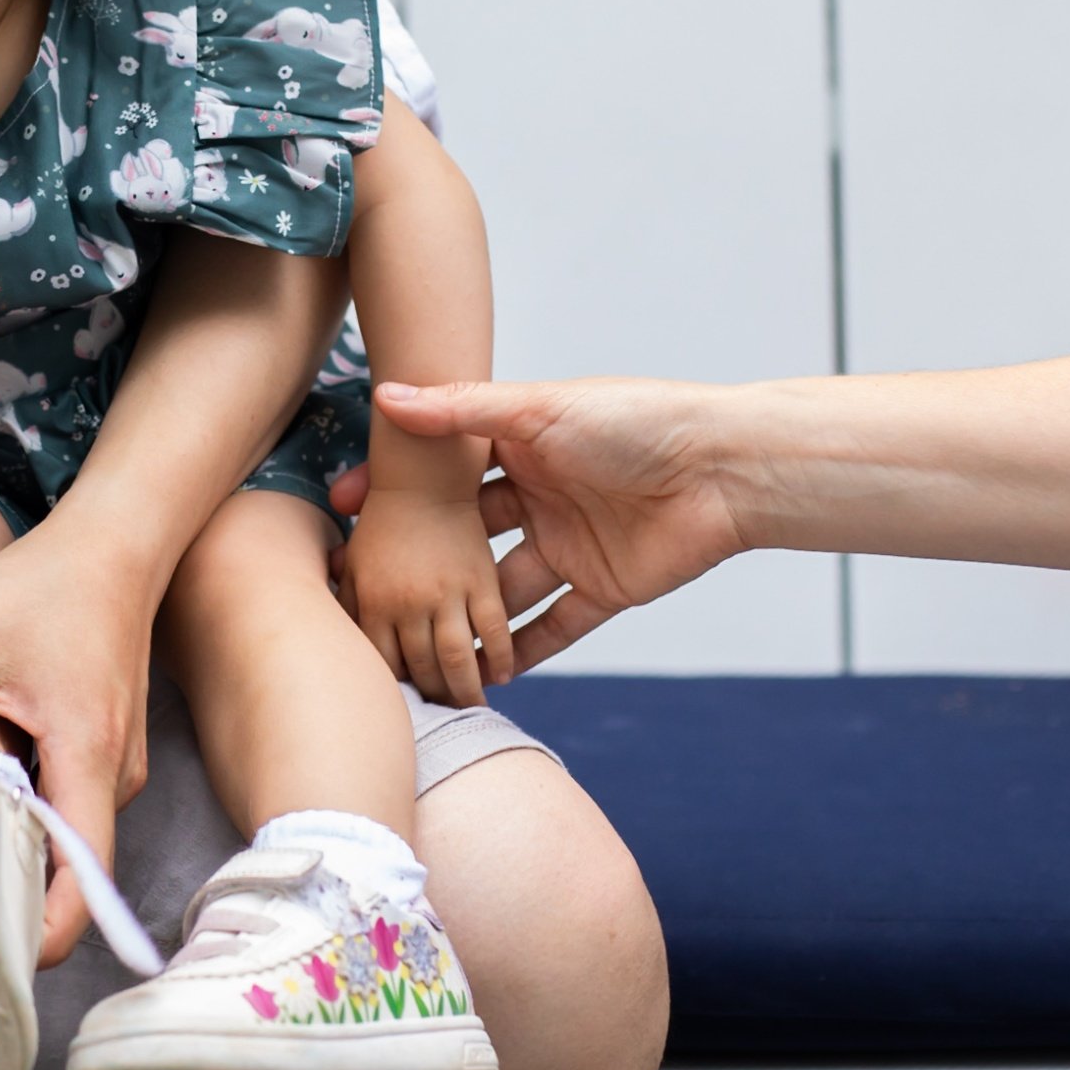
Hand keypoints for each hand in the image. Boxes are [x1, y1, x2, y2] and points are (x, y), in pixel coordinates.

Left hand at [0, 522, 152, 967]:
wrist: (113, 545)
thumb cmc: (42, 585)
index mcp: (86, 756)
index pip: (78, 887)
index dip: (32, 939)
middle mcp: (111, 776)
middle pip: (62, 873)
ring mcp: (111, 768)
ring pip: (54, 837)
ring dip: (1, 850)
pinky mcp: (98, 755)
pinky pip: (56, 805)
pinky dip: (13, 814)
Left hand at [330, 487, 508, 706]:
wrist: (424, 475)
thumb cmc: (382, 520)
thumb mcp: (355, 560)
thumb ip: (347, 600)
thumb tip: (333, 638)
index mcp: (376, 601)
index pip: (384, 663)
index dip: (394, 687)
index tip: (403, 703)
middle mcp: (410, 603)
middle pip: (422, 669)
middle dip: (431, 697)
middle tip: (442, 715)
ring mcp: (448, 594)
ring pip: (459, 660)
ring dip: (466, 691)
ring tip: (470, 707)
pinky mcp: (482, 582)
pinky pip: (495, 632)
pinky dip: (500, 658)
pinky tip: (502, 674)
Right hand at [332, 378, 747, 672]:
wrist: (725, 468)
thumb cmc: (638, 420)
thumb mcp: (540, 408)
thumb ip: (463, 409)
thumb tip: (388, 396)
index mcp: (523, 450)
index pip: (447, 476)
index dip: (399, 494)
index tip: (343, 510)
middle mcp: (541, 499)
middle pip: (468, 540)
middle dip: (425, 566)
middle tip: (370, 590)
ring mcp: (570, 546)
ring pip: (504, 592)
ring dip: (468, 619)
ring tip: (415, 643)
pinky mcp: (604, 588)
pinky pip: (557, 626)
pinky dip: (526, 650)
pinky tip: (485, 673)